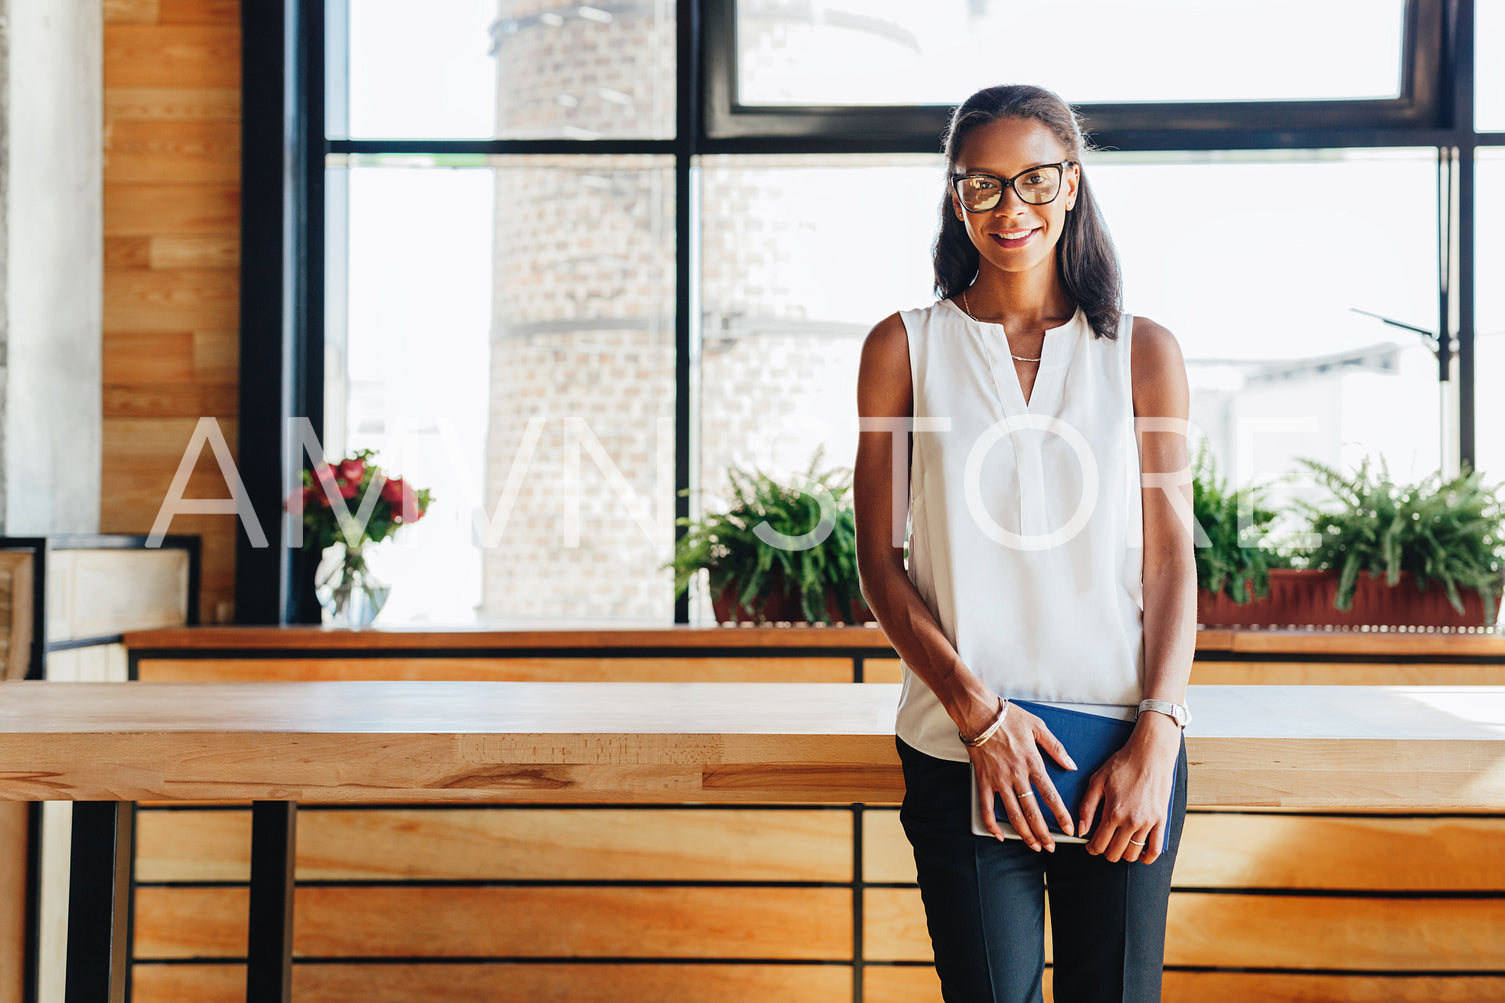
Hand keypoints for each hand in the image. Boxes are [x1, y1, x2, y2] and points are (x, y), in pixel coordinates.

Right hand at [967, 701, 1078, 851]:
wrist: (978, 713)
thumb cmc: (1008, 717)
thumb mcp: (1038, 727)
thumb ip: (1056, 748)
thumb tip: (1071, 765)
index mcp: (1033, 762)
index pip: (1050, 795)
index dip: (1061, 815)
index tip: (1069, 829)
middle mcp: (1016, 775)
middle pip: (1033, 811)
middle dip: (1044, 833)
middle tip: (1051, 846)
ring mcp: (998, 780)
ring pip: (1013, 814)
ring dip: (1024, 833)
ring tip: (1033, 845)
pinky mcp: (983, 780)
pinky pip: (987, 807)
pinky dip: (992, 824)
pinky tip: (1000, 835)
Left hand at [1076, 711, 1180, 863]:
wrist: (1150, 754)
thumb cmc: (1122, 764)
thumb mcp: (1097, 781)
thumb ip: (1087, 807)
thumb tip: (1081, 830)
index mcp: (1113, 812)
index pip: (1099, 844)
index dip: (1092, 849)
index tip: (1091, 845)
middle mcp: (1131, 821)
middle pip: (1115, 853)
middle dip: (1105, 852)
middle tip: (1104, 843)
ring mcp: (1148, 822)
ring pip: (1133, 854)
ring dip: (1123, 854)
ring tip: (1119, 844)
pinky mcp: (1161, 820)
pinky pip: (1156, 849)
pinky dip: (1147, 857)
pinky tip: (1140, 854)